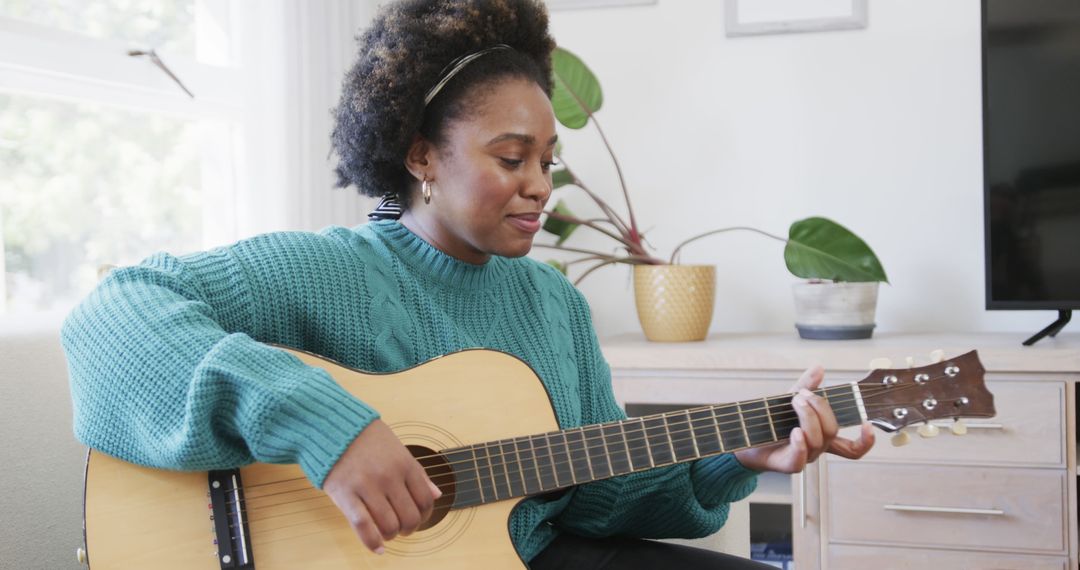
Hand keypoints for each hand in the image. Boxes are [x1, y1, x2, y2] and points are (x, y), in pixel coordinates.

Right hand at [323, 419, 441, 553]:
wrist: (333, 426)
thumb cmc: (368, 439)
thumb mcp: (399, 449)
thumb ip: (418, 473)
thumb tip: (437, 494)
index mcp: (405, 464)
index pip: (425, 500)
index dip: (425, 515)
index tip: (418, 518)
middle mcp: (389, 476)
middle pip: (410, 517)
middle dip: (409, 528)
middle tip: (402, 527)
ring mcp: (367, 486)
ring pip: (389, 526)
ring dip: (391, 535)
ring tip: (387, 532)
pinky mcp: (346, 495)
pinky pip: (363, 527)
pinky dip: (372, 543)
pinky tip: (378, 548)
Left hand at [734, 366, 874, 473]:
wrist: (741, 437)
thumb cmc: (768, 421)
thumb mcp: (788, 398)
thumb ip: (806, 385)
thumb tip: (820, 367)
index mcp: (822, 436)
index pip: (853, 448)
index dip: (866, 441)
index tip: (867, 424)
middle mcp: (816, 449)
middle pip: (833, 432)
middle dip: (821, 408)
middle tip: (802, 394)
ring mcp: (802, 457)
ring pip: (818, 441)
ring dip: (808, 417)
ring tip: (794, 401)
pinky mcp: (785, 464)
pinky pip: (800, 459)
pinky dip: (800, 444)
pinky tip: (794, 431)